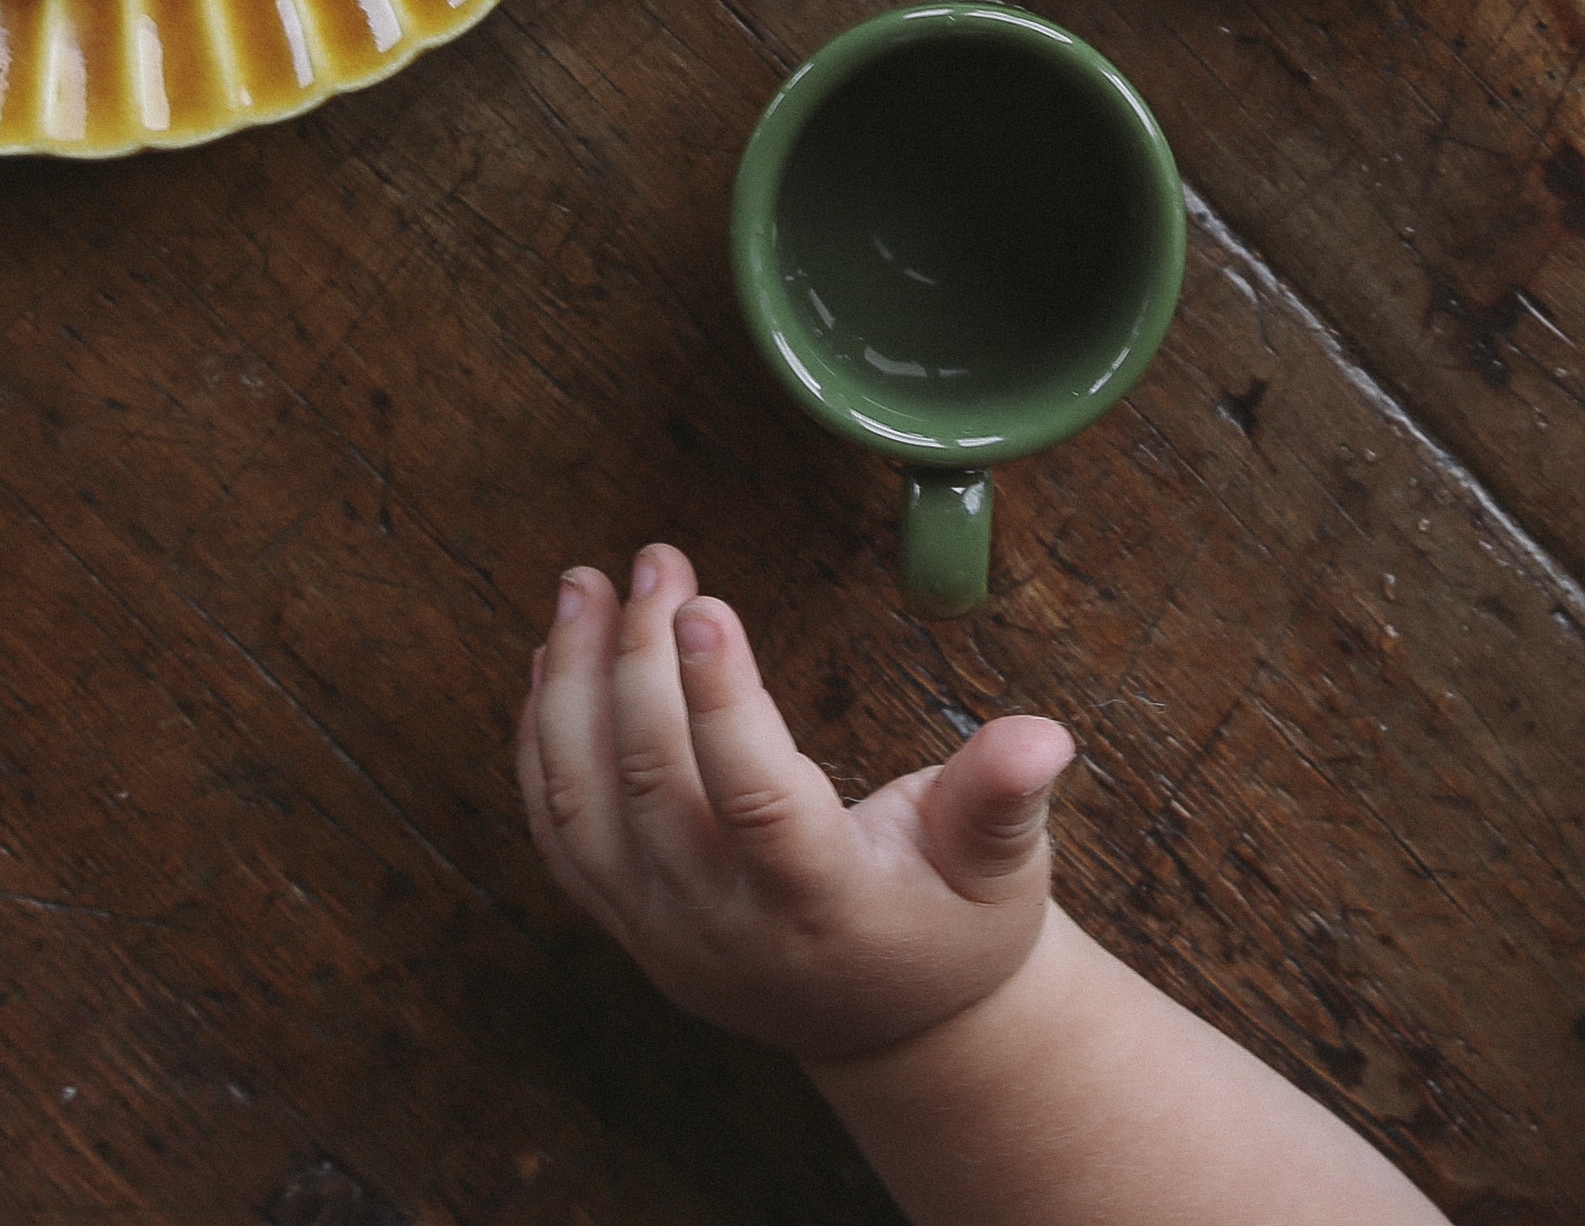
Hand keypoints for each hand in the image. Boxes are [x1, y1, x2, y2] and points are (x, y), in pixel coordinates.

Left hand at [517, 545, 1071, 1066]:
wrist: (893, 1024)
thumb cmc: (955, 926)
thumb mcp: (1004, 869)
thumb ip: (1004, 800)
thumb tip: (1043, 737)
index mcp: (824, 908)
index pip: (755, 804)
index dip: (722, 705)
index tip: (703, 605)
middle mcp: (724, 929)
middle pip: (654, 786)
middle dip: (642, 658)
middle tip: (656, 561)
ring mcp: (662, 931)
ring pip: (585, 803)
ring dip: (572, 686)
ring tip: (581, 586)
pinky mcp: (626, 922)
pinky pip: (558, 830)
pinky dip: (541, 741)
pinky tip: (553, 659)